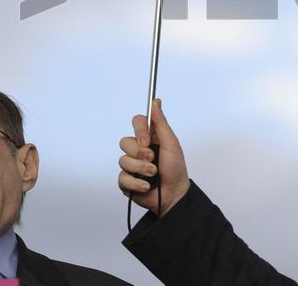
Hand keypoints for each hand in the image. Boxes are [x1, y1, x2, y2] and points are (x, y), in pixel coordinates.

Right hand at [118, 99, 189, 216]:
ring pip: (123, 160)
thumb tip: (156, 100)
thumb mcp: (171, 144)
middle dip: (140, 154)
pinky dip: (136, 183)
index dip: (139, 130)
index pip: (137, 122)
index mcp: (149, 137)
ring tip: (153, 176)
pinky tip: (146, 186)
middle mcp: (138, 149)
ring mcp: (131, 165)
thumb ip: (161, 123)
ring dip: (141, 170)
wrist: (174, 195)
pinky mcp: (126, 181)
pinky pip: (122, 178)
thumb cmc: (176, 169)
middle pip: (125, 141)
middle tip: (153, 160)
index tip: (147, 141)